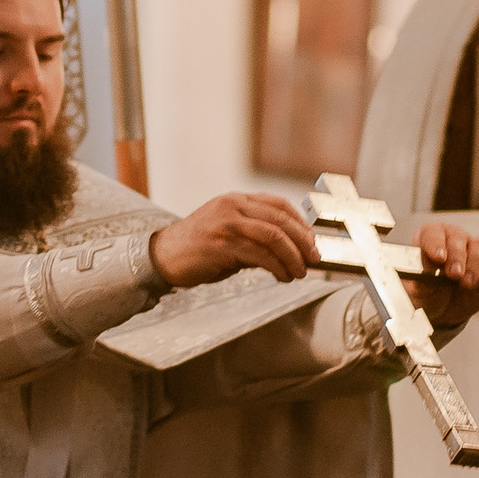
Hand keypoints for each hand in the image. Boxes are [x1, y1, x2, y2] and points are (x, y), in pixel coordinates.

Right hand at [149, 192, 317, 286]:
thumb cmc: (198, 249)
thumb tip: (290, 250)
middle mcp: (233, 206)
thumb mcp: (229, 232)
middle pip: (280, 220)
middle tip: (314, 260)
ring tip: (299, 273)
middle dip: (303, 242)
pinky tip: (282, 277)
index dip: (301, 223)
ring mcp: (226, 223)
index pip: (279, 204)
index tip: (312, 241)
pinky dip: (277, 267)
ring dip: (293, 257)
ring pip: (273, 236)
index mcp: (236, 200)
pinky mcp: (221, 244)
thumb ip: (255, 235)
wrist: (164, 257)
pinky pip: (260, 255)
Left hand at [406, 223, 478, 327]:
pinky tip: (471, 286)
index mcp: (427, 239)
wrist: (443, 312)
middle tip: (454, 274)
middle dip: (456, 255)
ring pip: (478, 246)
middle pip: (457, 236)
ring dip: (472, 265)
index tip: (439, 257)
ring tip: (464, 283)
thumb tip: (426, 274)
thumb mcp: (418, 293)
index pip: (431, 233)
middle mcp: (450, 239)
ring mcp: (470, 249)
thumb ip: (420, 283)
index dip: (435, 243)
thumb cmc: (426, 295)